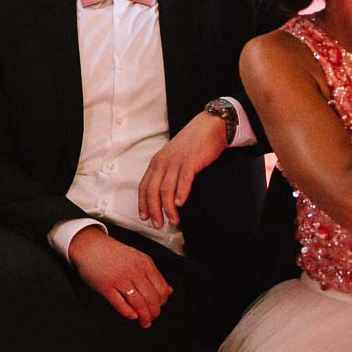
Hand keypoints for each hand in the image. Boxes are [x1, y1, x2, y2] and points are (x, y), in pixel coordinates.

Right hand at [70, 226, 171, 326]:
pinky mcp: (105, 286)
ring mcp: (119, 279)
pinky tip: (131, 315)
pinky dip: (128, 313)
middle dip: (154, 312)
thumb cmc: (112, 252)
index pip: (162, 289)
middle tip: (152, 318)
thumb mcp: (137, 258)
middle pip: (151, 298)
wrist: (89, 245)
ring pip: (138, 303)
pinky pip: (120, 304)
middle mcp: (134, 271)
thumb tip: (168, 291)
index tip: (159, 306)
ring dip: (144, 316)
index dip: (162, 302)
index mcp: (145, 264)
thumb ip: (152, 274)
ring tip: (144, 322)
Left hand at [139, 112, 226, 227]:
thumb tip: (166, 195)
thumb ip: (167, 173)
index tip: (144, 218)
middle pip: (152, 190)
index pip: (144, 186)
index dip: (143, 204)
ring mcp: (176, 161)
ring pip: (166, 188)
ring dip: (168, 207)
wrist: (209, 127)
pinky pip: (183, 179)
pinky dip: (181, 192)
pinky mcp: (191, 160)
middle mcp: (162, 162)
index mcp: (156, 162)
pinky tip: (181, 203)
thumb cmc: (192, 145)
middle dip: (154, 210)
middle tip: (158, 225)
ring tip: (173, 220)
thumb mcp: (173, 158)